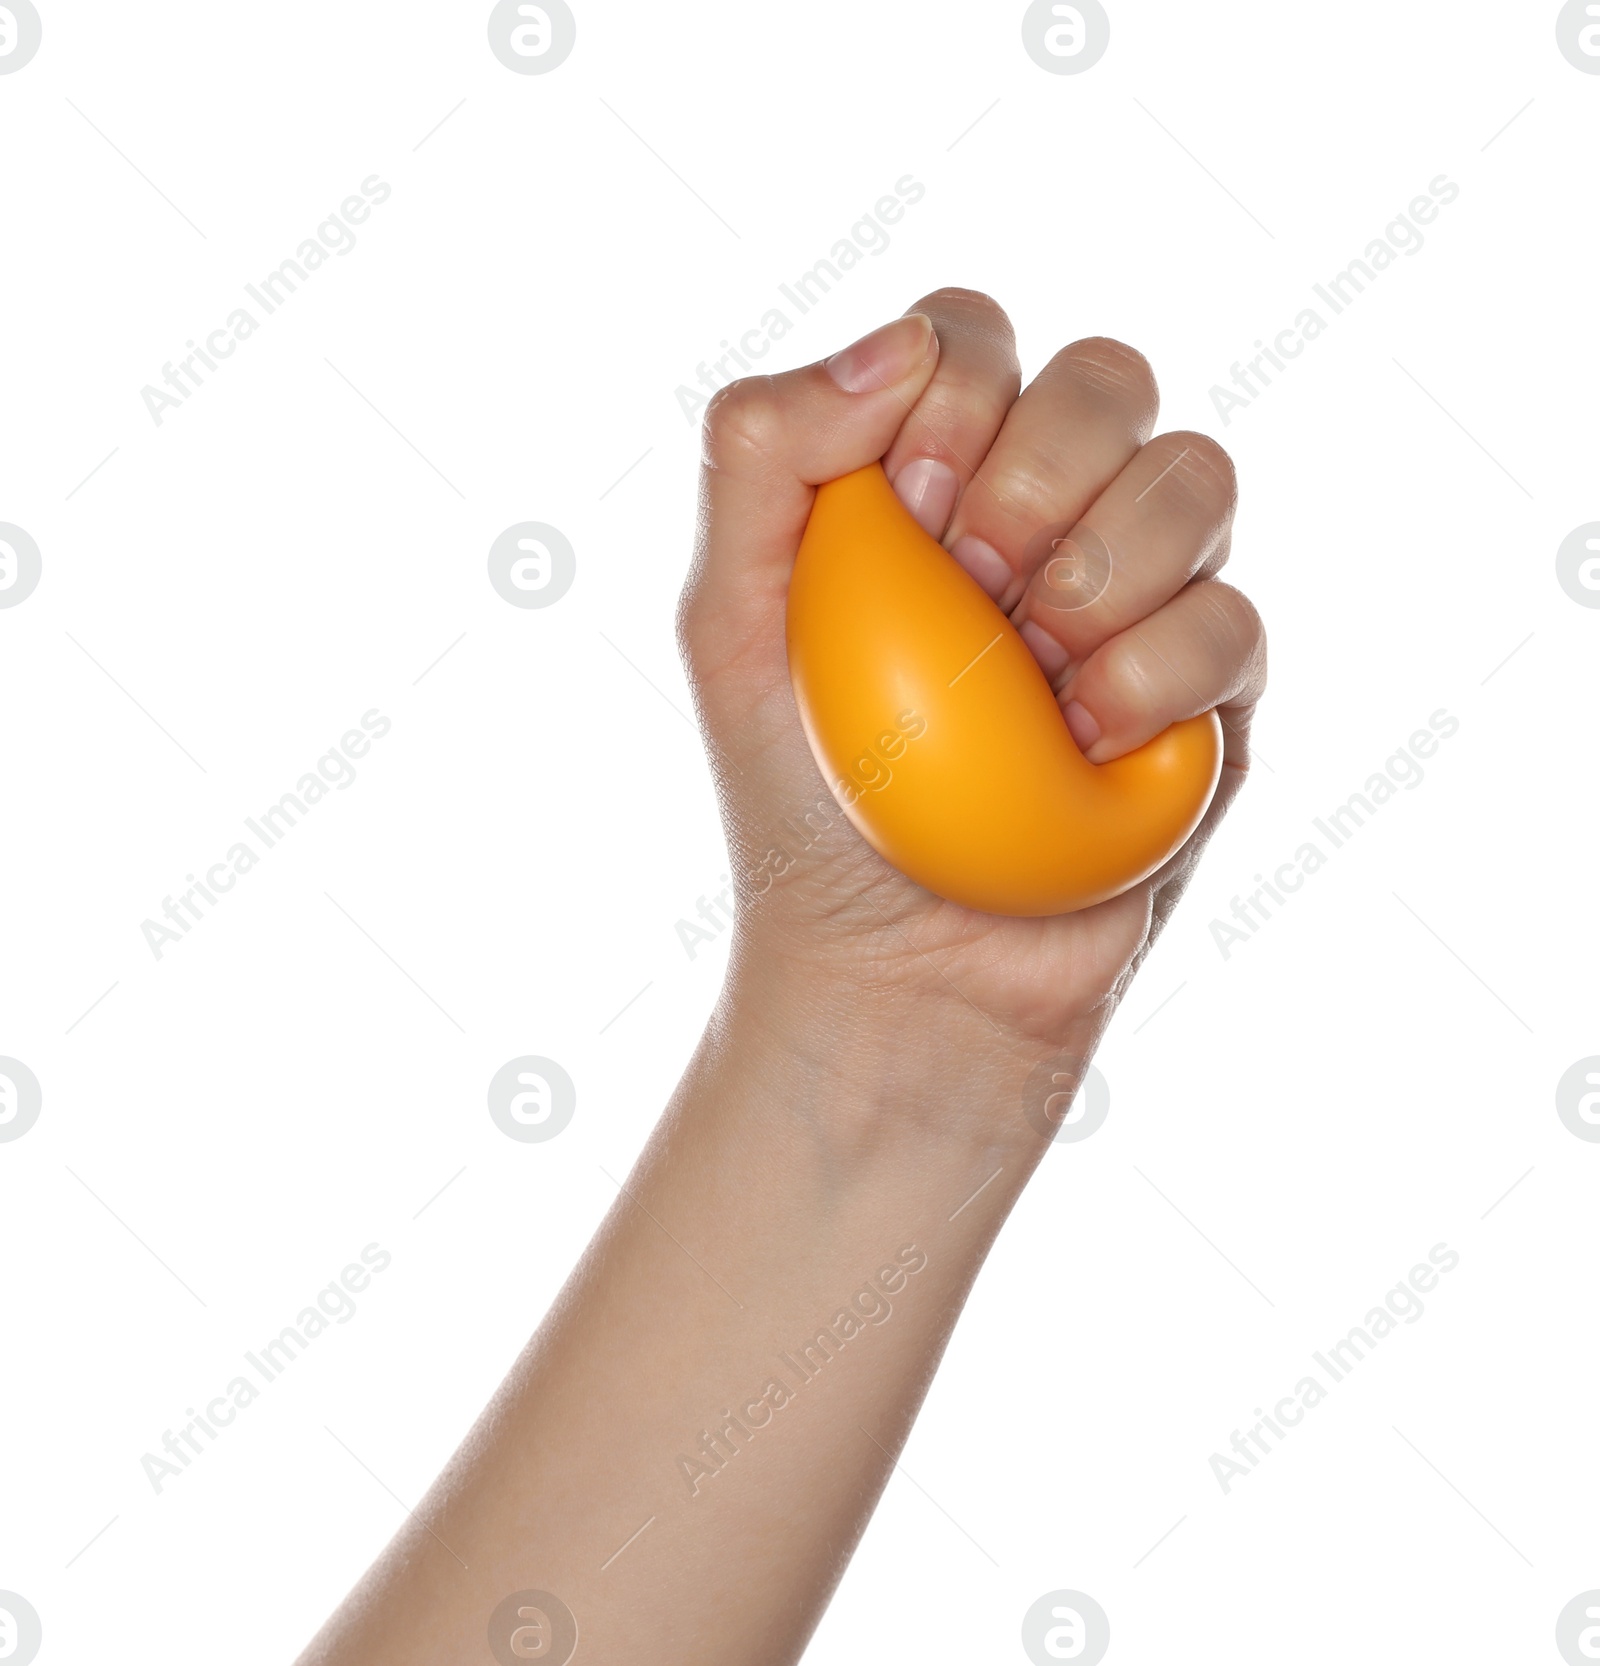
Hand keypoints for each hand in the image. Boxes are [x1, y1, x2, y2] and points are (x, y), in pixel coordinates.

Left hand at [678, 290, 1265, 1073]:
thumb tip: (895, 344)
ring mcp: (1138, 603)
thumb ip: (765, 455)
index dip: (958, 393)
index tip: (916, 509)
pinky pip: (1234, 622)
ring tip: (1034, 677)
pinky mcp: (1207, 700)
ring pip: (1196, 473)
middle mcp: (1050, 520)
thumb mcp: (726, 623)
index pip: (974, 337)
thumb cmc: (802, 799)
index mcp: (938, 480)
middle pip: (1107, 378)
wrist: (891, 968)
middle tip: (976, 592)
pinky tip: (1086, 746)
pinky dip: (1156, 675)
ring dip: (1108, 565)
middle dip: (1041, 471)